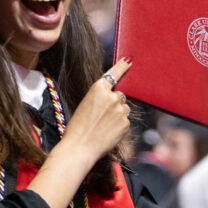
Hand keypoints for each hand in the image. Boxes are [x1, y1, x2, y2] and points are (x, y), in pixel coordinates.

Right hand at [26, 59, 131, 207]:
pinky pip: (125, 121)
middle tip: (102, 116)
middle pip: (120, 95)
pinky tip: (107, 133)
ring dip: (117, 115)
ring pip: (124, 109)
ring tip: (102, 127)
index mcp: (98, 88)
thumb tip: (117, 100)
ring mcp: (121, 110)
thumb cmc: (77, 127)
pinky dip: (118, 126)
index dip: (122, 67)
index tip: (129, 61)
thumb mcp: (85, 104)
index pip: (114, 73)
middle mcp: (113, 96)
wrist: (80, 147)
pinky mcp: (126, 123)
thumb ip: (101, 98)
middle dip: (115, 103)